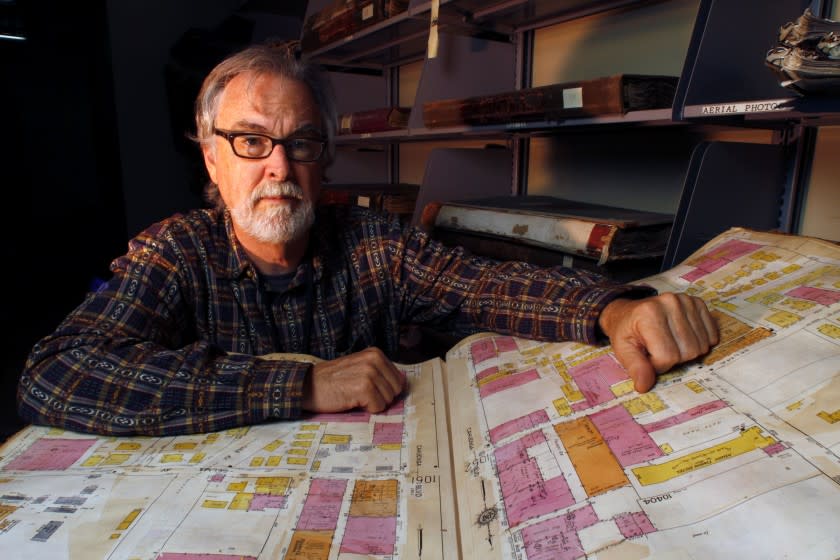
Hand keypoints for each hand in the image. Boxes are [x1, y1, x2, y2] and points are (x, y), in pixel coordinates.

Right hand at [302, 347, 406, 412]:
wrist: (307, 386)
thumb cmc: (333, 380)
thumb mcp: (359, 368)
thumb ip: (379, 372)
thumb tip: (401, 386)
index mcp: (375, 354)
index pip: (398, 380)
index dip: (385, 390)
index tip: (369, 390)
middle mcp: (374, 360)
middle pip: (395, 390)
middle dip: (381, 397)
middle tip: (361, 394)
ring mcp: (369, 373)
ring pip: (387, 400)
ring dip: (372, 404)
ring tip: (354, 396)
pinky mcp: (363, 387)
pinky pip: (378, 407)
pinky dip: (367, 409)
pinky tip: (352, 401)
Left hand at [598, 293, 718, 392]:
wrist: (628, 312)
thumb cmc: (625, 332)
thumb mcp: (622, 350)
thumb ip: (635, 367)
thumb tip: (644, 386)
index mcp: (649, 314)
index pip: (668, 355)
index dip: (658, 365)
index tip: (648, 358)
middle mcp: (670, 303)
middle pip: (688, 351)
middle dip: (673, 359)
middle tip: (658, 349)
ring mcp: (686, 301)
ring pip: (701, 346)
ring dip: (686, 352)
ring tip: (669, 342)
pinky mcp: (697, 303)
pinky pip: (711, 335)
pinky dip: (700, 342)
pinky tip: (683, 337)